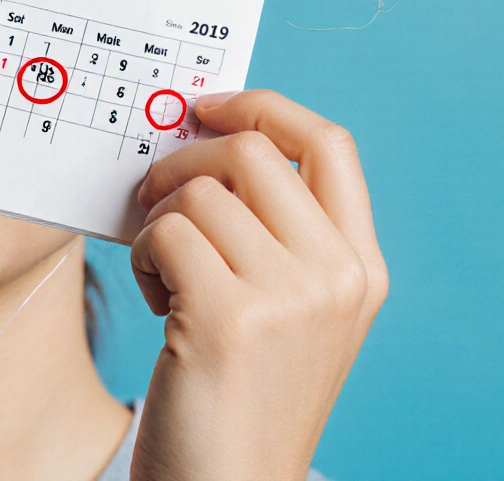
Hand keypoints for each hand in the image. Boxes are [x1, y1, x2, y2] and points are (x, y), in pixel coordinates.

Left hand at [127, 90, 387, 480]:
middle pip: (252, 151)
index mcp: (360, 267)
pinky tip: (158, 302)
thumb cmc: (241, 396)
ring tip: (163, 275)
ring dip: (158, 222)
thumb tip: (208, 142)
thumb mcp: (286, 312)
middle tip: (155, 200)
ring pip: (198, 192)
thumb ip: (271, 235)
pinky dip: (143, 257)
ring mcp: (291, 296)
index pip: (329, 143)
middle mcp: (338, 276)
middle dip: (185, 161)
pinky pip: (164, 233)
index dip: (262, 106)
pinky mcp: (230, 318)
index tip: (207, 108)